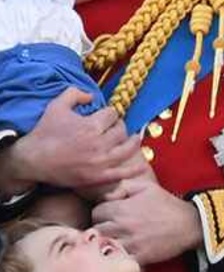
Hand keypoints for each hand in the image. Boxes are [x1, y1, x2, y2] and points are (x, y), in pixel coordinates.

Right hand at [12, 88, 146, 190]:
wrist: (33, 160)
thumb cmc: (44, 132)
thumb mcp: (56, 106)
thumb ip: (75, 94)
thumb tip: (92, 95)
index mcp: (90, 126)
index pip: (112, 114)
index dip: (110, 113)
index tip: (106, 116)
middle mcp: (98, 144)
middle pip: (121, 130)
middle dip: (119, 126)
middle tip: (116, 127)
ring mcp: (100, 162)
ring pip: (127, 149)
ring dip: (133, 142)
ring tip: (135, 139)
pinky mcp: (98, 177)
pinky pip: (123, 172)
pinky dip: (135, 168)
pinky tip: (142, 164)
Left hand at [92, 177, 202, 264]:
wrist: (189, 224)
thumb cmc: (167, 204)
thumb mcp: (147, 186)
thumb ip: (123, 186)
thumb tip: (107, 196)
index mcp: (122, 208)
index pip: (96, 212)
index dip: (101, 213)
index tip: (109, 216)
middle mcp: (123, 226)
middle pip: (96, 230)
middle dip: (101, 228)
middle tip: (111, 229)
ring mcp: (130, 243)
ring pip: (104, 246)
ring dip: (106, 243)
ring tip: (114, 240)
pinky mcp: (139, 256)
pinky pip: (118, 259)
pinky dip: (117, 256)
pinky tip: (122, 252)